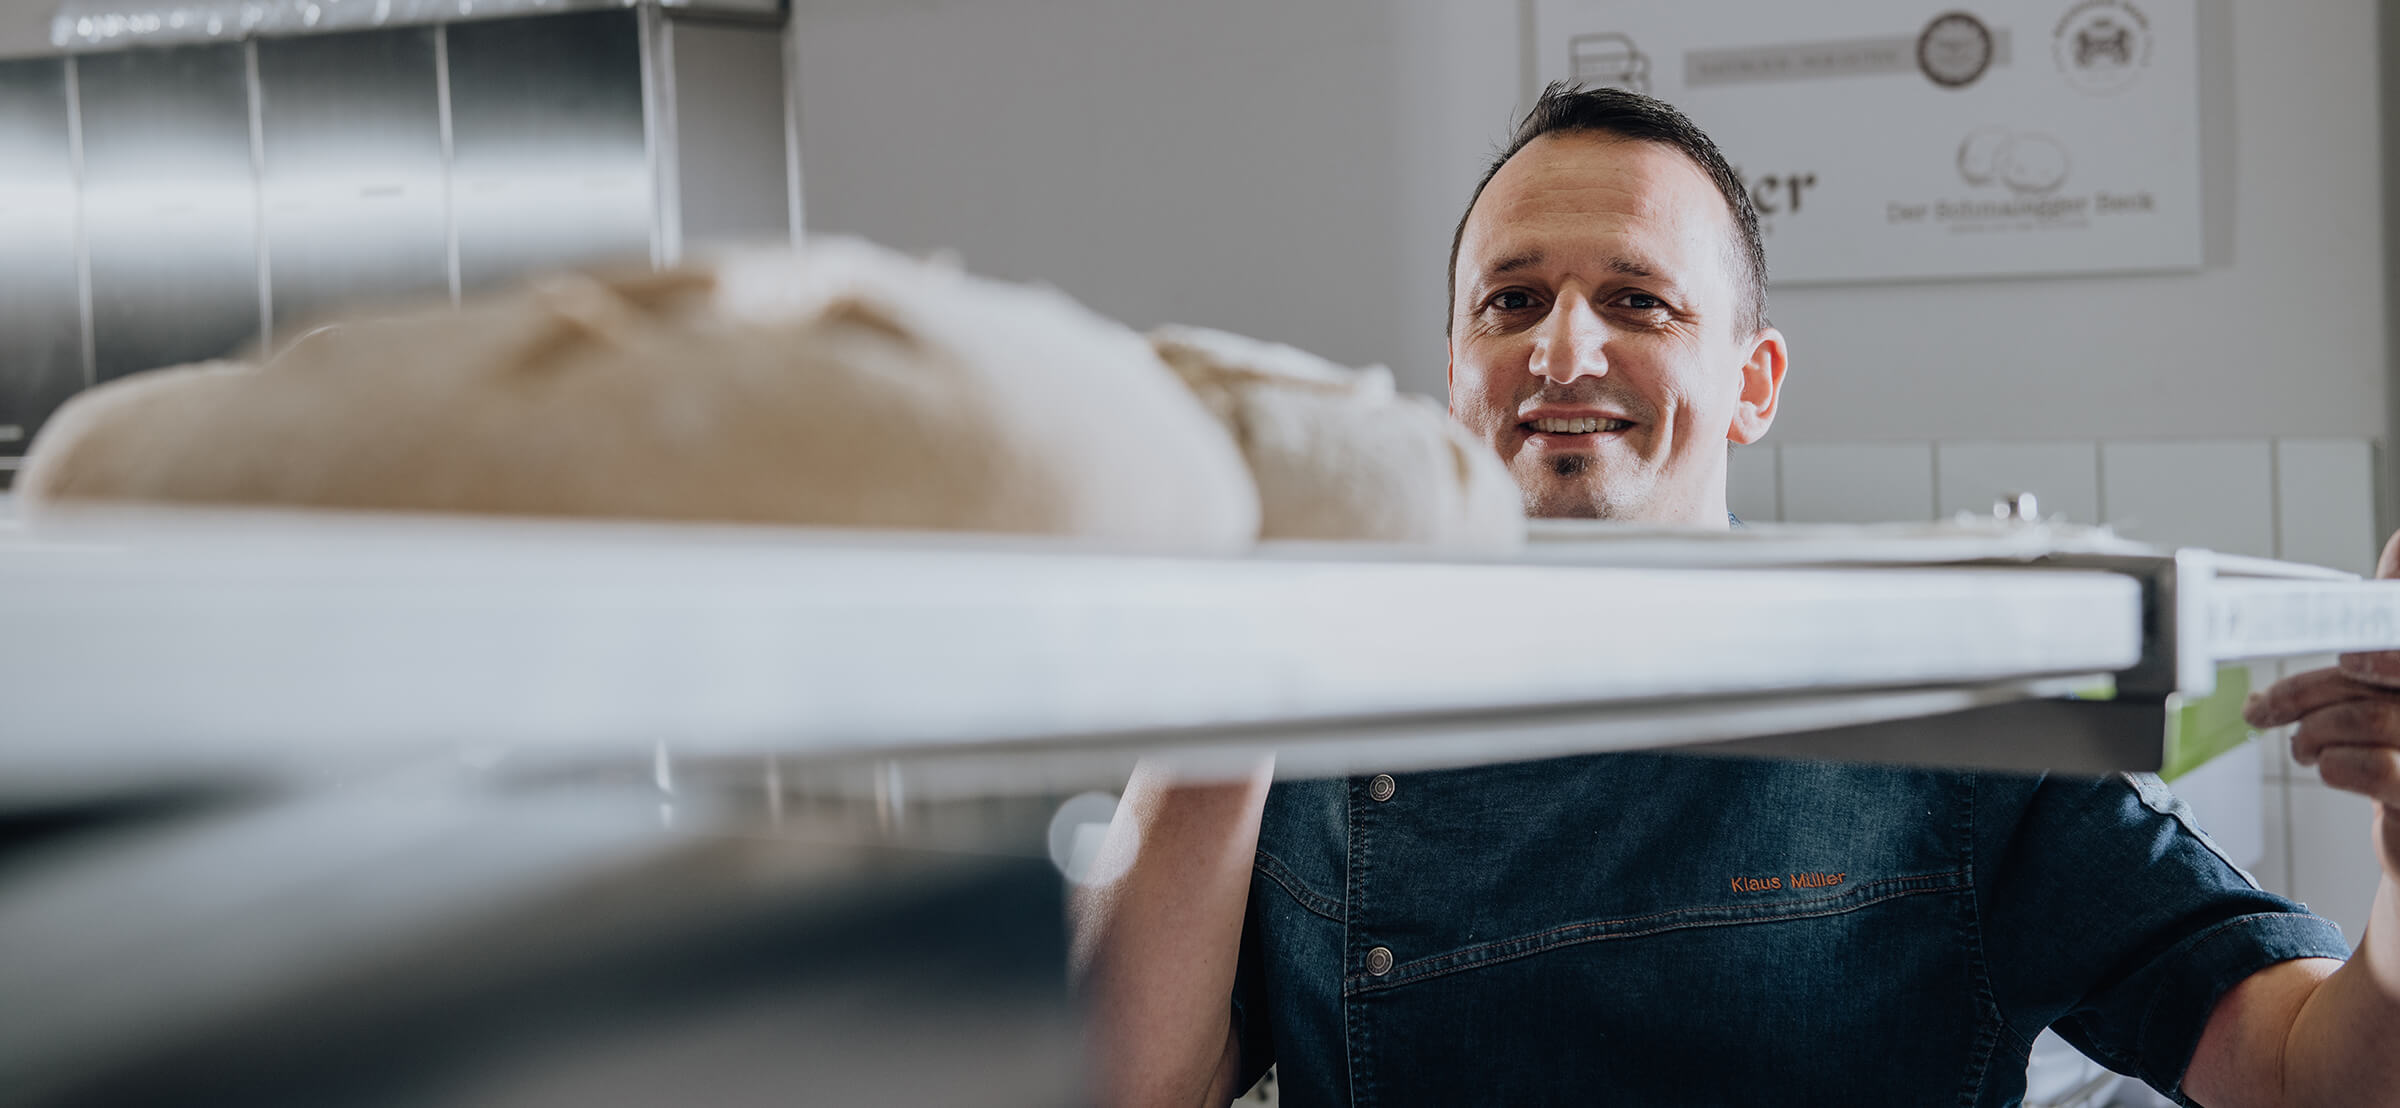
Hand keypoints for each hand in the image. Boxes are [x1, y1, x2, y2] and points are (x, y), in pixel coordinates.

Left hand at [2243, 530, 2399, 881]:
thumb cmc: (2392, 745)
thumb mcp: (2381, 683)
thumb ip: (2382, 624)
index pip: (2395, 625)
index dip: (2382, 630)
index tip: (2345, 652)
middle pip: (2370, 668)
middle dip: (2302, 690)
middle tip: (2260, 709)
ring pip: (2363, 717)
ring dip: (2311, 733)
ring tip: (2302, 746)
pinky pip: (2375, 768)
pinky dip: (2331, 765)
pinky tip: (2327, 768)